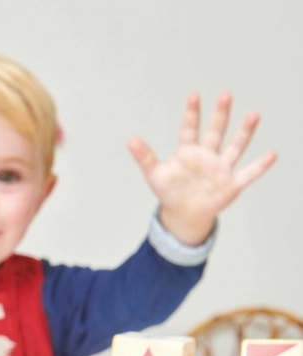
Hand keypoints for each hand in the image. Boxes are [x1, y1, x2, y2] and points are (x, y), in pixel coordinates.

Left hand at [128, 92, 276, 245]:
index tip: (193, 96)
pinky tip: (272, 154)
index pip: (189, 129)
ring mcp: (221, 169)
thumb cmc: (171, 192)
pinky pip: (249, 173)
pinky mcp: (232, 184)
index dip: (191, 114)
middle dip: (220, 115)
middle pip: (215, 132)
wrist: (184, 214)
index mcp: (188, 152)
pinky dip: (260, 166)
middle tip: (225, 95)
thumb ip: (145, 157)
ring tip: (253, 114)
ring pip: (235, 147)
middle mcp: (207, 156)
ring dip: (244, 132)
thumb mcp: (154, 175)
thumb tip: (130, 140)